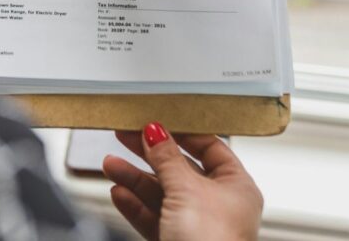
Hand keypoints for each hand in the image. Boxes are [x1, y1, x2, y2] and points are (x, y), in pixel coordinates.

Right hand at [103, 123, 261, 240]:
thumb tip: (156, 133)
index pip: (209, 147)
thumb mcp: (186, 189)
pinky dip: (135, 205)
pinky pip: (154, 218)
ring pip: (162, 195)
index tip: (156, 122)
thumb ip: (167, 158)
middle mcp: (219, 206)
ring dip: (135, 179)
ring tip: (111, 164)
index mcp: (236, 187)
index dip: (181, 133)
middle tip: (126, 136)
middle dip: (149, 155)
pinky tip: (119, 192)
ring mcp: (196, 227)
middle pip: (179, 169)